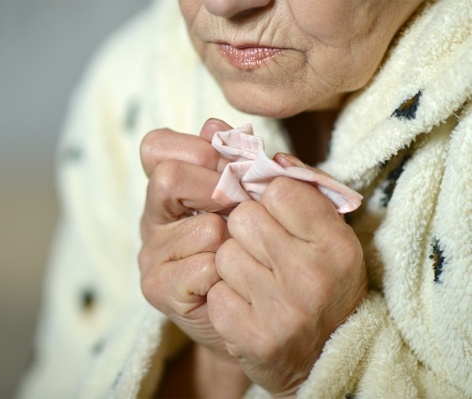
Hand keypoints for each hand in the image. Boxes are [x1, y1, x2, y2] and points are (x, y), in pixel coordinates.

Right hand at [139, 119, 251, 397]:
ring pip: (199, 227)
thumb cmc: (250, 246)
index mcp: (168, 189)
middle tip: (241, 207)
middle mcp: (153, 218)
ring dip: (233, 238)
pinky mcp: (157, 288)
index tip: (228, 165)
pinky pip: (202, 267)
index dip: (194, 148)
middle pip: (167, 178)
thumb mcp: (248, 196)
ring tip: (244, 251)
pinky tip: (232, 279)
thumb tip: (214, 124)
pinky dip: (228, 271)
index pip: (156, 146)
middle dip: (216, 188)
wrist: (251, 308)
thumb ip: (236, 159)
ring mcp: (150, 254)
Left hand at [207, 159, 367, 397]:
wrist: (326, 357)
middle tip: (260, 249)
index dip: (266, 196)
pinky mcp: (255, 338)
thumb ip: (289, 182)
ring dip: (231, 264)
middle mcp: (314, 276)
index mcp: (336, 244)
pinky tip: (246, 307)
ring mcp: (284, 310)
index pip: (279, 187)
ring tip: (255, 281)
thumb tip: (228, 130)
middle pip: (244, 218)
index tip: (270, 211)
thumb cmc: (321, 282)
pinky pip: (215, 292)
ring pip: (223, 253)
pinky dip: (224, 297)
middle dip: (244, 229)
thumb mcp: (323, 233)